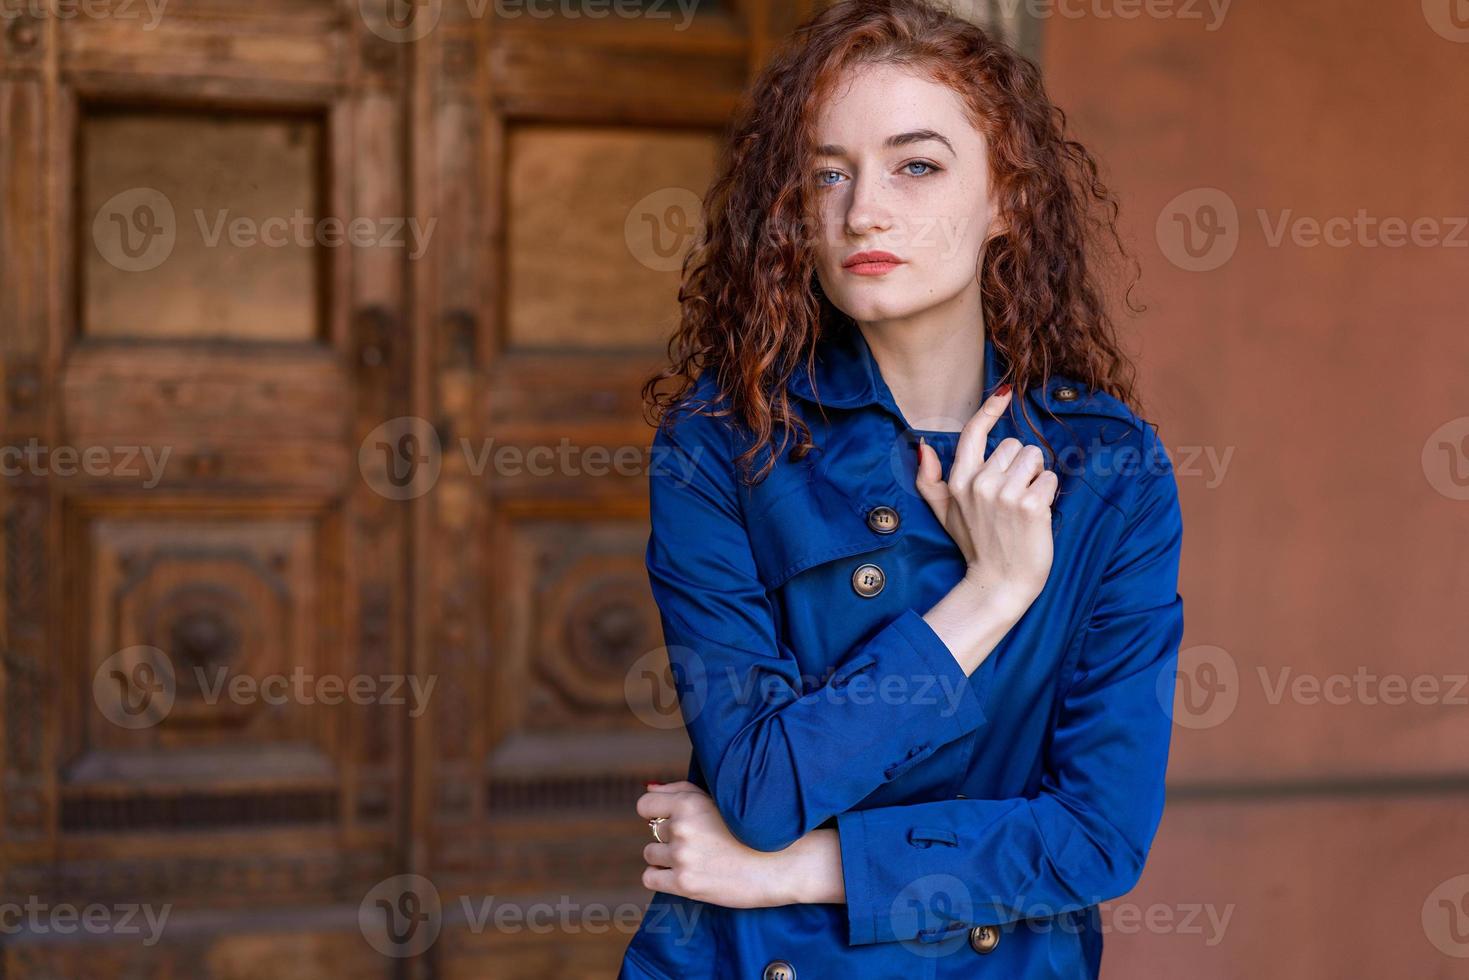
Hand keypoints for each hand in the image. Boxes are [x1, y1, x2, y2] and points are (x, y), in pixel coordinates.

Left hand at [636, 781, 813, 907]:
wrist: (781, 863)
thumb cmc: (750, 829)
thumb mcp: (717, 800)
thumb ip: (680, 791)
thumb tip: (650, 789)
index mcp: (689, 803)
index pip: (645, 806)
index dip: (656, 813)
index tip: (671, 821)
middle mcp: (682, 827)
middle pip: (653, 832)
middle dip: (670, 837)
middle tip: (697, 844)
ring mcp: (682, 856)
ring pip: (651, 854)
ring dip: (666, 858)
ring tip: (694, 860)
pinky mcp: (685, 883)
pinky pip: (650, 878)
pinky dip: (661, 877)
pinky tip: (682, 875)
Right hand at [916, 384, 1056, 616]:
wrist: (998, 583)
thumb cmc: (976, 544)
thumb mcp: (944, 512)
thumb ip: (929, 479)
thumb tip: (922, 446)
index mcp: (958, 481)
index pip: (974, 433)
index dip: (990, 408)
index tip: (1005, 392)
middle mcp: (979, 484)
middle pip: (1014, 445)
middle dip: (1020, 466)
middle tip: (1012, 496)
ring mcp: (1005, 494)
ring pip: (1035, 458)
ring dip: (1036, 479)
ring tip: (1024, 505)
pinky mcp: (1031, 505)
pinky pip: (1051, 479)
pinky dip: (1049, 494)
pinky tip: (1037, 515)